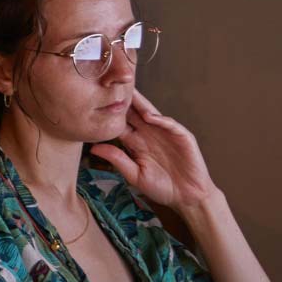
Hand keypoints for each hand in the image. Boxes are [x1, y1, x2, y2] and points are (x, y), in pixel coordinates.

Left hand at [88, 91, 217, 210]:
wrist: (188, 197)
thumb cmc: (162, 187)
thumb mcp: (135, 175)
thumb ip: (118, 160)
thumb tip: (93, 148)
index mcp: (136, 143)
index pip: (120, 124)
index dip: (109, 114)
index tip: (94, 102)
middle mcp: (149, 134)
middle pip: (134, 114)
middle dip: (124, 101)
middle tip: (110, 85)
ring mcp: (166, 134)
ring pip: (151, 114)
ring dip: (141, 104)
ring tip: (128, 92)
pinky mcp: (182, 137)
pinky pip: (170, 125)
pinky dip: (161, 120)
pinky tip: (150, 116)